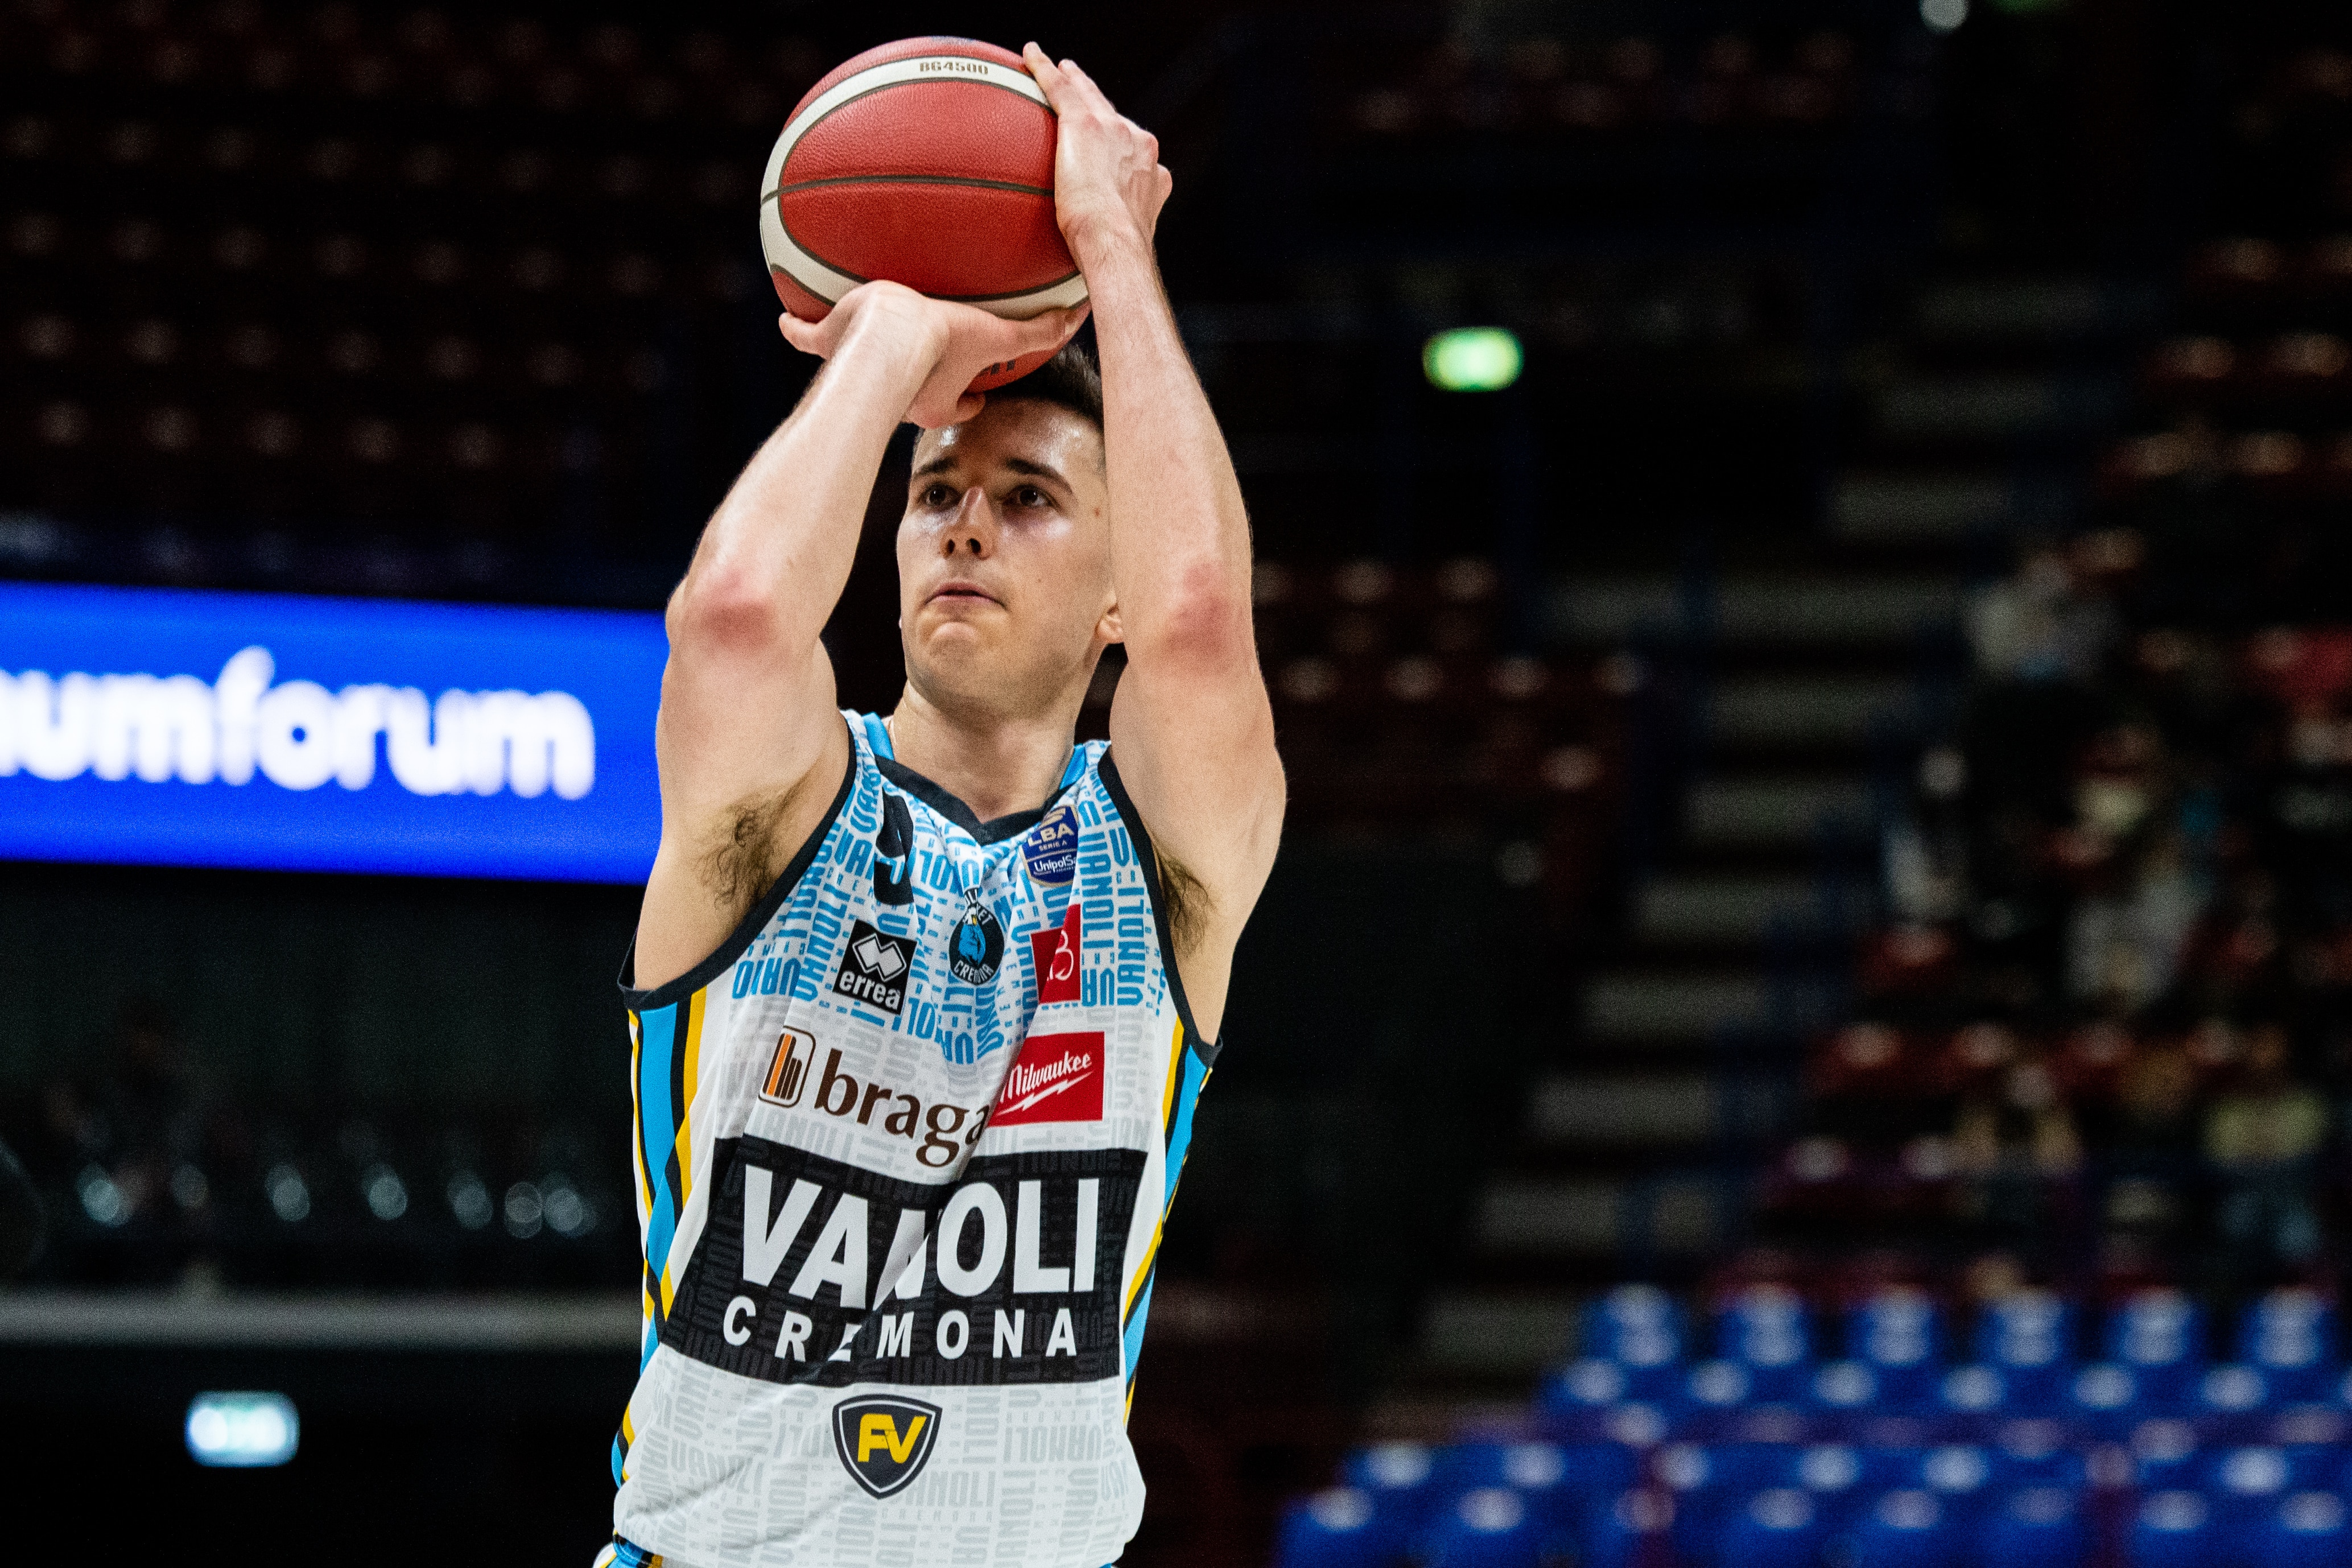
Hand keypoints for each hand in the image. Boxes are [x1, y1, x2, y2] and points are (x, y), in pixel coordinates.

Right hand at [779, 282, 1086, 427]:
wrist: (890, 331)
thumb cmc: (941, 340)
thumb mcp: (996, 333)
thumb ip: (1038, 331)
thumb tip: (1079, 319)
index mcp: (934, 397)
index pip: (958, 405)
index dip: (969, 400)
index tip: (976, 395)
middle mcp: (896, 392)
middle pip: (911, 390)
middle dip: (918, 384)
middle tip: (919, 368)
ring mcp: (860, 368)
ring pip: (859, 366)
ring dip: (857, 359)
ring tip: (848, 342)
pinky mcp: (830, 342)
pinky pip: (809, 337)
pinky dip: (797, 331)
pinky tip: (786, 321)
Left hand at [1023, 44, 1171, 261]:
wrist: (1115, 244)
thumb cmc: (1115, 258)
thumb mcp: (1121, 248)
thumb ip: (1112, 244)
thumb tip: (1094, 282)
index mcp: (1152, 174)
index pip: (1133, 150)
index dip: (1122, 144)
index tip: (1113, 144)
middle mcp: (1139, 145)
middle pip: (1115, 117)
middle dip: (1101, 106)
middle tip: (1083, 95)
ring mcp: (1115, 130)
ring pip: (1089, 95)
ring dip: (1074, 80)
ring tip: (1060, 69)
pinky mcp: (1086, 123)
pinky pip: (1060, 88)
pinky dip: (1045, 69)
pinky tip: (1030, 56)